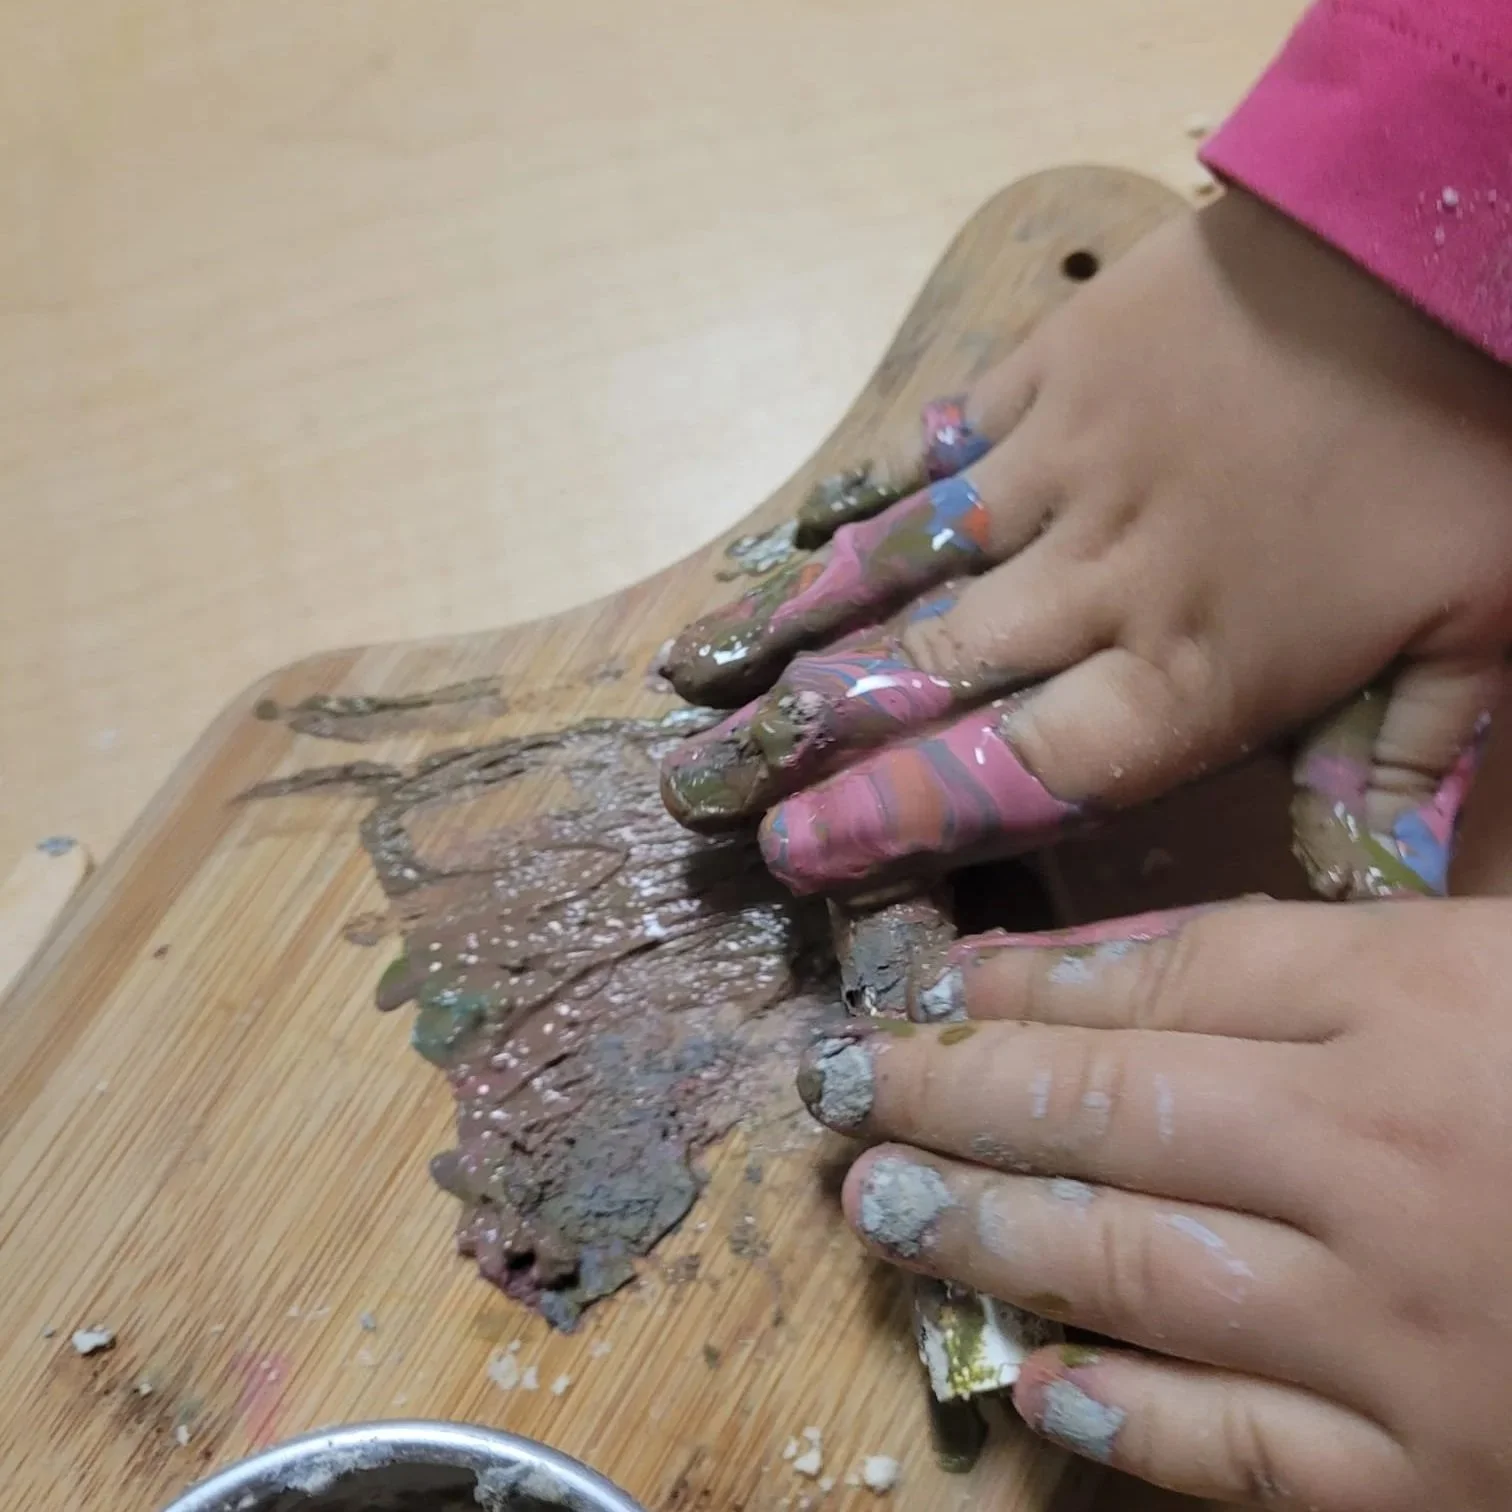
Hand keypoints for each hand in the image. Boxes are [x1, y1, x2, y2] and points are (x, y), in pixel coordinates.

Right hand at [660, 189, 1511, 895]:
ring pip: (906, 566)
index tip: (794, 852)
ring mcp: (1064, 469)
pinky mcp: (1054, 373)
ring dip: (796, 626)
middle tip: (694, 787)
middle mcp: (1101, 583)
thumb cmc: (1470, 445)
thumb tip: (1366, 895)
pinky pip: (940, 450)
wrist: (1446, 235)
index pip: (1020, 770)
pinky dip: (866, 497)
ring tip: (695, 675)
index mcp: (1196, 669)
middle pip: (928, 678)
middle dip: (801, 741)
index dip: (897, 816)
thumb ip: (1397, 767)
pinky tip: (796, 533)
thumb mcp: (1477, 635)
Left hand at [796, 897, 1511, 1509]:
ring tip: (875, 1204)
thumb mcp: (1504, 966)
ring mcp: (1407, 1336)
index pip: (1164, 972)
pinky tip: (1030, 1375)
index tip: (928, 984)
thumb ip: (1321, 956)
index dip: (1024, 977)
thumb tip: (1108, 969)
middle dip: (949, 1092)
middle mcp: (1388, 1161)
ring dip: (982, 1234)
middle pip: (1108, 1106)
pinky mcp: (1441, 1484)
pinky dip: (1121, 1410)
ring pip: (1131, 1268)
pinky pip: (1239, 1451)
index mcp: (1424, 1007)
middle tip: (841, 1085)